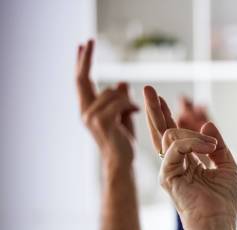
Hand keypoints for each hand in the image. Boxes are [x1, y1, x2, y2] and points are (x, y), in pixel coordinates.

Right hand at [76, 39, 138, 167]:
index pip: (81, 81)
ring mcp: (90, 116)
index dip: (82, 63)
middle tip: (89, 40)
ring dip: (126, 99)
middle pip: (82, 79)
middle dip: (86, 58)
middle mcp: (84, 111)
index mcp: (86, 109)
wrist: (122, 161)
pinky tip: (135, 112)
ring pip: (111, 92)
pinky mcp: (102, 120)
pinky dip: (130, 105)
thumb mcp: (122, 115)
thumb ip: (119, 99)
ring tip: (133, 111)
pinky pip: (120, 101)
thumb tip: (121, 81)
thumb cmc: (123, 140)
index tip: (82, 46)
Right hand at [144, 86, 236, 227]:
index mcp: (188, 164)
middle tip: (148, 88)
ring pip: (168, 135)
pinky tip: (208, 148)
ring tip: (211, 147)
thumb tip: (208, 125)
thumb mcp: (228, 167)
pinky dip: (193, 142)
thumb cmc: (225, 202)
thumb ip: (218, 146)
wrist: (218, 221)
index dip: (170, 116)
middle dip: (156, 110)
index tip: (164, 98)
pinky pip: (176, 146)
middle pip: (161, 132)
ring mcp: (169, 170)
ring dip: (193, 133)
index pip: (175, 136)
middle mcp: (175, 165)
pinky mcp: (166, 174)